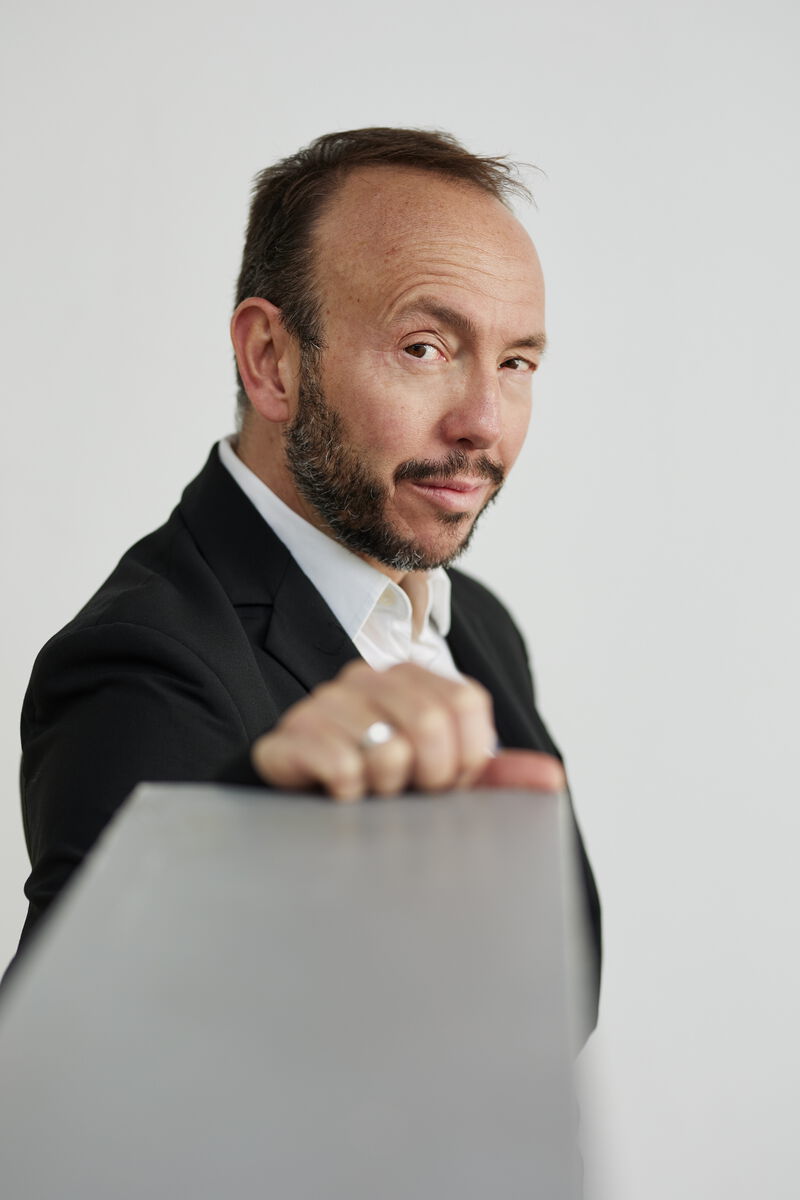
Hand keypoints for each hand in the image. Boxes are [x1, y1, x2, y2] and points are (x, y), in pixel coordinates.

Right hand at [250, 661, 564, 800]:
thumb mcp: (444, 784)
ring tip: (370, 792)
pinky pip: (339, 764)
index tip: (444, 779)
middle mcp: (366, 679)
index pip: (465, 702)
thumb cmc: (381, 792)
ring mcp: (324, 704)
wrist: (308, 814)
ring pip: (386, 747)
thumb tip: (552, 777)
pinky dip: (347, 792)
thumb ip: (497, 777)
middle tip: (407, 791)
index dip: (466, 755)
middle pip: (431, 721)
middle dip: (430, 775)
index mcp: (409, 680)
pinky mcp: (289, 737)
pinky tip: (337, 794)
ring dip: (386, 788)